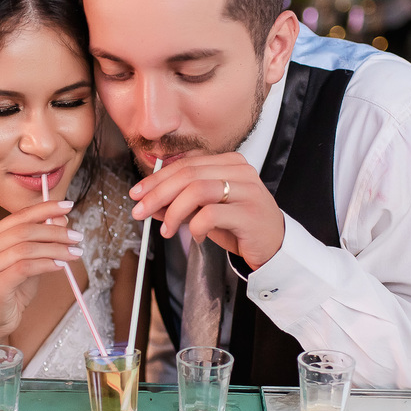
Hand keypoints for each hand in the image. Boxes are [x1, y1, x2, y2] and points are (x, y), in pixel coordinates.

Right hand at [0, 200, 82, 336]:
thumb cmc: (13, 289)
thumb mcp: (30, 260)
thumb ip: (42, 240)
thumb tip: (62, 219)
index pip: (21, 215)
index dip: (46, 209)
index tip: (68, 206)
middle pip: (25, 230)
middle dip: (55, 231)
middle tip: (77, 237)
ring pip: (26, 248)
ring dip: (55, 249)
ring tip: (75, 253)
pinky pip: (25, 267)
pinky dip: (46, 264)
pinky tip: (60, 266)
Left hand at [130, 152, 284, 269]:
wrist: (273, 247)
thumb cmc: (239, 226)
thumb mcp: (205, 210)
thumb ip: (180, 203)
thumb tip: (149, 202)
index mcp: (229, 162)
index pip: (185, 164)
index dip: (156, 179)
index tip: (137, 194)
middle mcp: (240, 171)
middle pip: (188, 174)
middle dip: (157, 194)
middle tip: (140, 211)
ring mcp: (247, 190)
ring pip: (197, 190)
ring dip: (174, 211)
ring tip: (168, 230)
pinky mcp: (250, 213)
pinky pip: (211, 214)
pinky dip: (196, 227)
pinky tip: (198, 237)